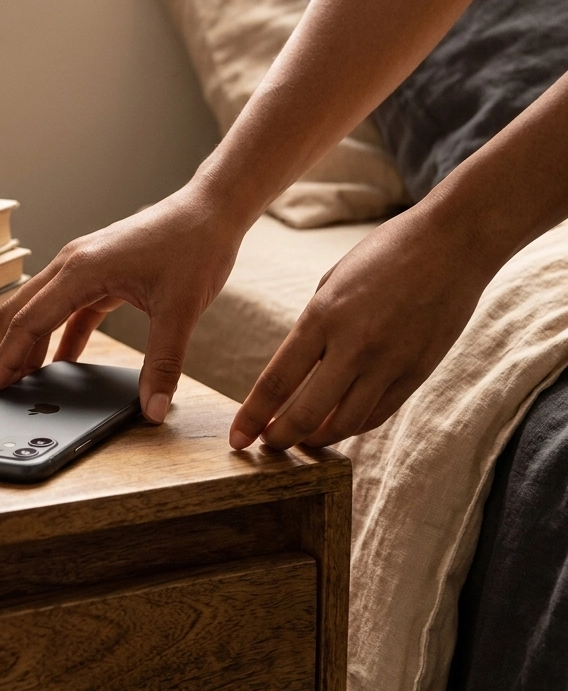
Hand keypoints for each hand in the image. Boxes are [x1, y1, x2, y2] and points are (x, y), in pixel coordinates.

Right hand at [0, 179, 242, 421]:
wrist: (212, 209)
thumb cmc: (196, 246)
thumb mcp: (180, 311)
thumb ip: (163, 364)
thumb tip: (152, 407)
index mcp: (81, 270)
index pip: (27, 323)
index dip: (5, 362)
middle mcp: (72, 264)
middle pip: (20, 313)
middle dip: (4, 355)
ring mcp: (83, 265)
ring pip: (39, 309)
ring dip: (28, 345)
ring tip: (22, 383)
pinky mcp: (99, 270)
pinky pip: (67, 308)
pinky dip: (58, 336)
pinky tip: (61, 364)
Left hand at [229, 200, 493, 449]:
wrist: (453, 243)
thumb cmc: (383, 255)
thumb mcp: (332, 284)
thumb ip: (313, 330)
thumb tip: (294, 373)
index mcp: (323, 317)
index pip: (276, 382)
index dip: (252, 417)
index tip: (237, 438)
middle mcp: (354, 346)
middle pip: (307, 414)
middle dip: (281, 438)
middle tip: (267, 448)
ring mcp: (389, 363)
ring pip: (345, 424)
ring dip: (318, 438)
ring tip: (301, 441)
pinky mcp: (417, 372)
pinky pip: (378, 413)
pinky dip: (353, 426)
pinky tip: (337, 426)